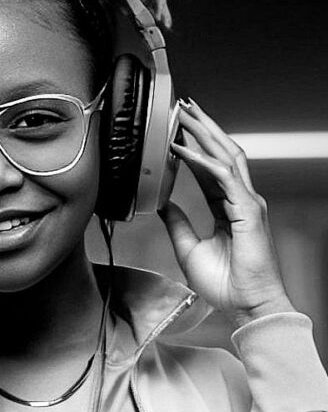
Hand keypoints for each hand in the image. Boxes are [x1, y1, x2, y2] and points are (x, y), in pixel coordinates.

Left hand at [159, 99, 295, 328]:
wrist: (245, 305)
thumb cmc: (225, 284)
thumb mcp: (189, 249)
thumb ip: (178, 224)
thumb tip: (163, 205)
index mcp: (228, 207)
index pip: (210, 169)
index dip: (194, 148)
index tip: (175, 132)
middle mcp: (240, 199)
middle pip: (221, 153)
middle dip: (202, 128)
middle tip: (183, 107)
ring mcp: (247, 202)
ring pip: (226, 155)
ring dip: (205, 133)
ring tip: (185, 115)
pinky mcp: (248, 209)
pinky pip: (223, 177)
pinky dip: (203, 161)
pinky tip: (185, 150)